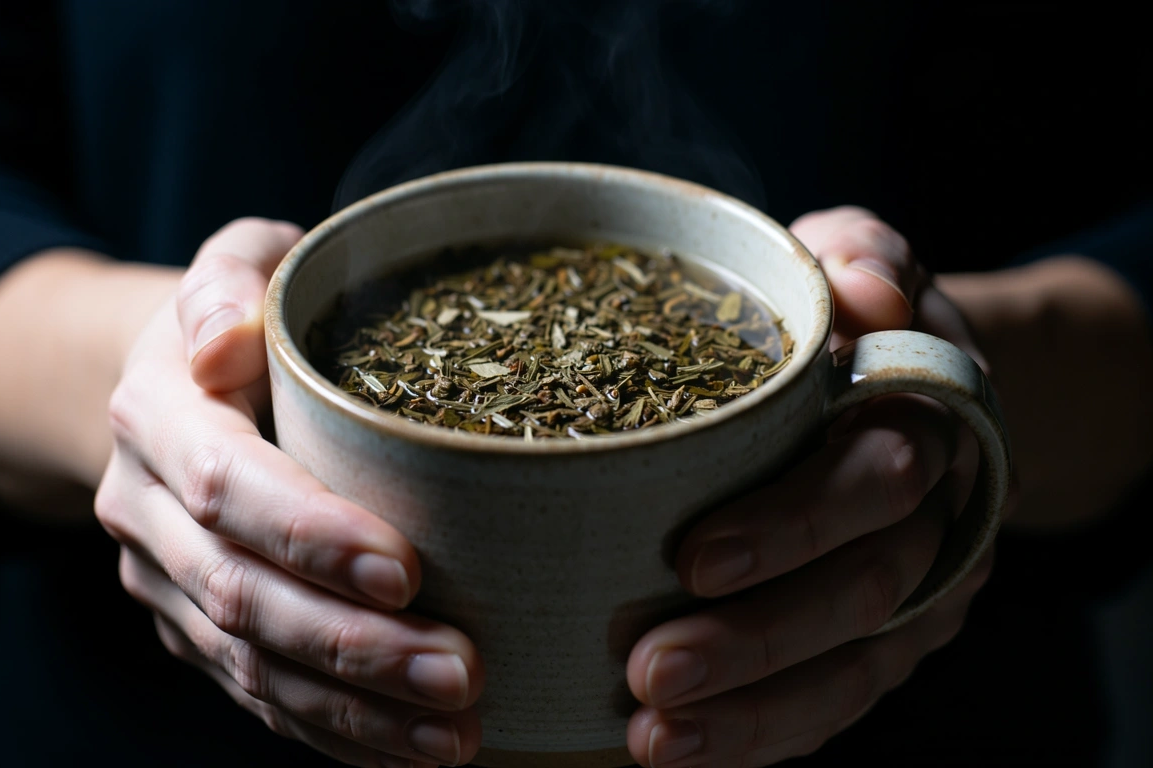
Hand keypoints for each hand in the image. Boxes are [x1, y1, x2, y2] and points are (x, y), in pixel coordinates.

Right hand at [95, 218, 483, 766]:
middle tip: (460, 672)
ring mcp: (164, 580)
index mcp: (157, 416)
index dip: (310, 535)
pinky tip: (407, 750)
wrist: (170, 384)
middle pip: (242, 596)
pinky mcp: (190, 626)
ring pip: (249, 664)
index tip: (408, 568)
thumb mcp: (236, 262)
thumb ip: (229, 281)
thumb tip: (224, 340)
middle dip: (352, 645)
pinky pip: (253, 693)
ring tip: (454, 733)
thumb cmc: (241, 314)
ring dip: (353, 709)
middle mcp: (145, 510)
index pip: (228, 487)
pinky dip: (330, 732)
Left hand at [624, 207, 1001, 766]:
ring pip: (852, 668)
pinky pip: (837, 702)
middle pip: (861, 592)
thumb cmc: (857, 315)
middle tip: (649, 671)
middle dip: (755, 640)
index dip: (792, 525)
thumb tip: (867, 291)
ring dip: (752, 711)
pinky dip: (764, 734)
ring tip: (654, 738)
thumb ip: (867, 255)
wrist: (916, 375)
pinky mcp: (889, 639)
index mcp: (927, 422)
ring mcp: (920, 590)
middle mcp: (937, 518)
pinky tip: (683, 750)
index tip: (693, 558)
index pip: (872, 482)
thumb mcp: (863, 254)